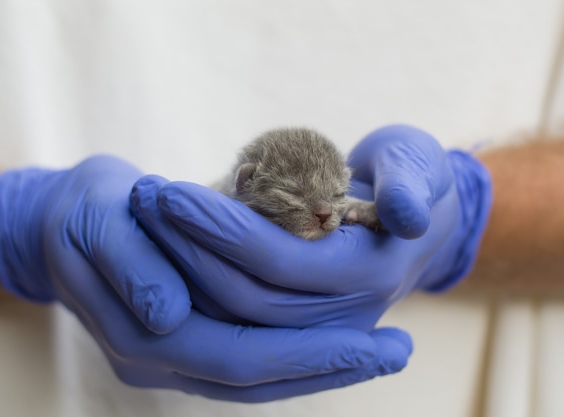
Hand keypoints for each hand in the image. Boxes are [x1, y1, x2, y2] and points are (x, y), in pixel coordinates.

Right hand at [0, 155, 411, 401]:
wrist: (72, 216)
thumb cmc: (87, 210)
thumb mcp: (97, 220)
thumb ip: (130, 266)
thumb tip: (170, 314)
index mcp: (141, 338)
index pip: (239, 358)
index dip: (308, 355)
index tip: (373, 343)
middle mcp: (164, 362)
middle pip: (261, 377)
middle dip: (332, 365)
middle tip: (399, 351)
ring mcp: (180, 355)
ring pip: (264, 376)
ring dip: (325, 365)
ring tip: (387, 351)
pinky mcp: (195, 336)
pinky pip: (255, 357)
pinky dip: (299, 354)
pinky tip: (340, 341)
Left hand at [130, 124, 491, 332]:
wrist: (409, 215)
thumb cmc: (409, 176)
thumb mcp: (419, 165)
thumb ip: (413, 185)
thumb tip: (406, 216)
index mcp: (368, 272)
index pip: (280, 264)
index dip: (223, 231)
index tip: (171, 192)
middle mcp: (342, 313)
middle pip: (245, 296)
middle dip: (188, 246)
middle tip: (144, 196)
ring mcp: (317, 326)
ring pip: (231, 313)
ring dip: (181, 265)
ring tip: (144, 215)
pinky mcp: (296, 322)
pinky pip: (233, 315)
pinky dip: (195, 284)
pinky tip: (161, 247)